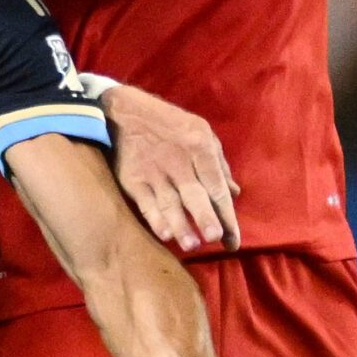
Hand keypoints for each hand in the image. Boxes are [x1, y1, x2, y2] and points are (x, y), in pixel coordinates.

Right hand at [100, 84, 238, 251]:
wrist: (122, 111)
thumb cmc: (168, 123)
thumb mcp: (199, 131)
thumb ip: (218, 164)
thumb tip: (234, 194)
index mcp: (200, 146)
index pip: (216, 186)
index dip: (226, 214)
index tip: (232, 240)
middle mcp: (178, 160)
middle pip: (195, 194)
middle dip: (206, 217)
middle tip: (215, 238)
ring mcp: (154, 171)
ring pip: (169, 203)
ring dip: (181, 226)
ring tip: (191, 245)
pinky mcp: (133, 180)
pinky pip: (146, 203)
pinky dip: (155, 219)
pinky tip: (165, 234)